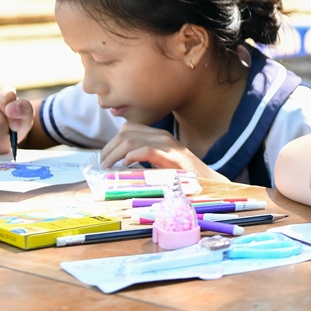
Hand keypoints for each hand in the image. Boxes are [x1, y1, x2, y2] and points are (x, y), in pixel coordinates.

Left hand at [99, 123, 219, 178]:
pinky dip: (131, 156)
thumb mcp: (160, 162)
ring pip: (131, 140)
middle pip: (125, 132)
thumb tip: (117, 164)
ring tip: (108, 166)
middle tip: (102, 164)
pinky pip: (146, 150)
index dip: (111, 142)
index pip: (128, 128)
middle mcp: (162, 136)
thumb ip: (144, 158)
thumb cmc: (183, 176)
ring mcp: (168, 145)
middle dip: (109, 148)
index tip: (104, 158)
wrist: (208, 182)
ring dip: (114, 153)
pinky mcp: (172, 157)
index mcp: (159, 135)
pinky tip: (125, 165)